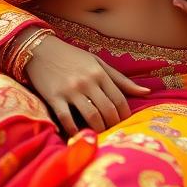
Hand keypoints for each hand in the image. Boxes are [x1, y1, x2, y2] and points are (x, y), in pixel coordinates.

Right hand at [24, 34, 150, 135]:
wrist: (40, 50)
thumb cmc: (72, 57)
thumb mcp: (98, 62)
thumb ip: (121, 79)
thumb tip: (147, 92)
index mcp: (99, 72)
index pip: (119, 99)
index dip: (125, 115)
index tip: (125, 123)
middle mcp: (87, 81)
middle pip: (107, 110)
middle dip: (113, 125)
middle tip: (113, 133)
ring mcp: (70, 90)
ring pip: (91, 116)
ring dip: (98, 130)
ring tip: (99, 135)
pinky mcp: (54, 98)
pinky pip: (67, 119)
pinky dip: (74, 130)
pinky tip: (78, 134)